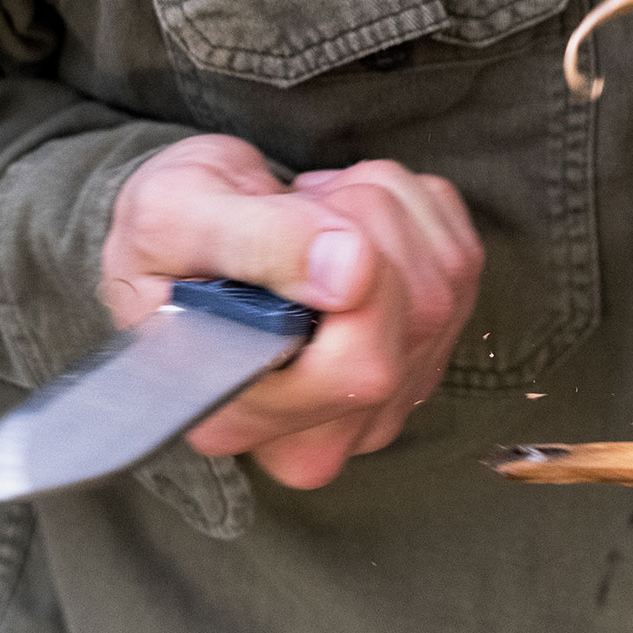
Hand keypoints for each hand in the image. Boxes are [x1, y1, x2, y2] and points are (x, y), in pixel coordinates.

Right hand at [101, 135, 483, 487]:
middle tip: (298, 201)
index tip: (309, 206)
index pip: (361, 365)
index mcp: (244, 416)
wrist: (190, 232)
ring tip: (315, 210)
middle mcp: (323, 431)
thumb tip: (353, 265)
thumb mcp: (174, 213)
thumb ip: (258, 240)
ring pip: (449, 277)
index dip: (364, 275)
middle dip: (369, 216)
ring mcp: (385, 399)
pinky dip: (416, 209)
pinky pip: (463, 255)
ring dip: (388, 205)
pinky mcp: (427, 351)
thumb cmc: (169, 233)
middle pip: (421, 312)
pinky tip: (352, 220)